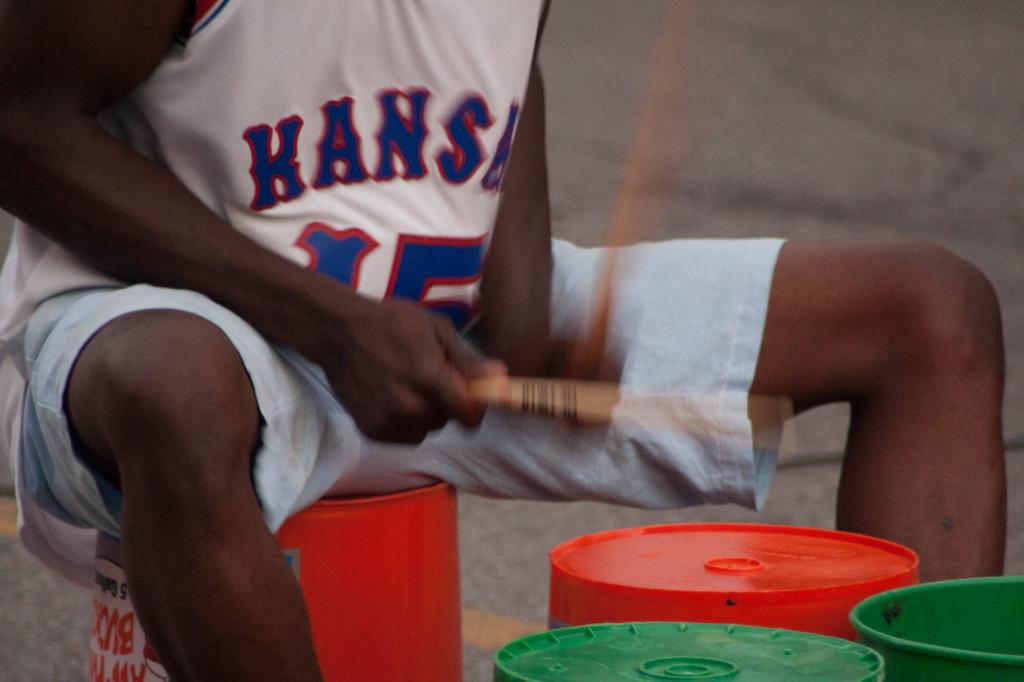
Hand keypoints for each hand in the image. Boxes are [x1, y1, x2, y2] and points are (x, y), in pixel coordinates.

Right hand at [314, 297, 505, 443]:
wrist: (339, 333)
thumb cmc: (392, 323)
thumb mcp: (436, 329)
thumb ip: (468, 360)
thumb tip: (500, 378)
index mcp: (429, 378)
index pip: (469, 416)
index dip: (475, 406)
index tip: (469, 393)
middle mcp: (410, 406)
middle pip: (448, 421)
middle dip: (446, 404)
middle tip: (428, 377)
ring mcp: (389, 422)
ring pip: (426, 430)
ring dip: (425, 415)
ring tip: (408, 386)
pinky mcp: (373, 431)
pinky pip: (404, 436)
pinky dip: (404, 422)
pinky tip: (392, 396)